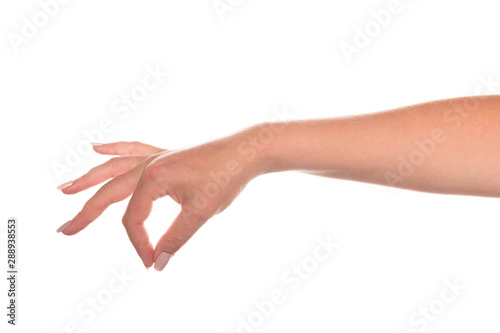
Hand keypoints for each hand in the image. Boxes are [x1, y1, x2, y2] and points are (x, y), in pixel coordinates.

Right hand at [57, 130, 265, 270]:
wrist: (245, 151)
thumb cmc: (225, 178)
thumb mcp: (200, 212)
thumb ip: (176, 238)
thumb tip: (158, 264)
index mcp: (153, 180)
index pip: (133, 220)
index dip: (140, 245)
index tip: (152, 262)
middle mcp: (148, 166)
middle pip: (109, 193)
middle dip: (86, 214)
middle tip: (65, 230)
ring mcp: (155, 158)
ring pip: (113, 169)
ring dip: (89, 179)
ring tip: (65, 188)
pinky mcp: (164, 155)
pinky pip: (133, 150)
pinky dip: (114, 149)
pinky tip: (96, 147)